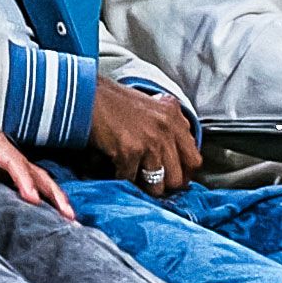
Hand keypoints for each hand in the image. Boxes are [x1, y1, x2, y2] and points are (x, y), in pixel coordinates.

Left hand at [0, 110, 73, 216]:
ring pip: (32, 178)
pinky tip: (45, 215)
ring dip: (49, 196)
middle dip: (52, 191)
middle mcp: (0, 149)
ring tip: (67, 219)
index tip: (32, 199)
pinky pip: (21, 185)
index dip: (24, 180)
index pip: (13, 161)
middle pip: (33, 170)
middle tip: (68, 214)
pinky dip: (36, 198)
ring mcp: (0, 161)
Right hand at [88, 79, 200, 195]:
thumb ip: (168, 126)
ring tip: (132, 179)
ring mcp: (150, 141)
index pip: (194, 160)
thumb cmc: (113, 102)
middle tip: (150, 183)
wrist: (86, 95)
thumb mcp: (151, 106)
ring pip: (156, 185)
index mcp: (174, 117)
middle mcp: (167, 129)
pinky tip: (113, 169)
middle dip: (163, 185)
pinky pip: (130, 179)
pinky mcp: (130, 151)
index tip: (173, 179)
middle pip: (178, 178)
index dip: (184, 174)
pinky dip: (120, 178)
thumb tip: (176, 153)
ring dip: (142, 187)